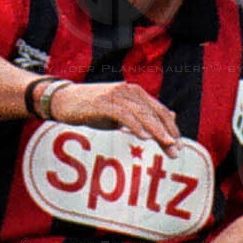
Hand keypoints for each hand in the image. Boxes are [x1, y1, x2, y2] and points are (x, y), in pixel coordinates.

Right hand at [50, 80, 180, 155]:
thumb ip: (143, 115)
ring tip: (166, 144)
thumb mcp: (121, 113)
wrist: (65, 101)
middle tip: (175, 150)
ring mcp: (116, 95)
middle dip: (166, 132)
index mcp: (135, 93)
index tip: (178, 146)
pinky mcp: (104, 102)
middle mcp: (128, 91)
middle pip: (153, 112)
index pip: (159, 110)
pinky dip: (135, 125)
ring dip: (156, 130)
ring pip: (142, 113)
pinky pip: (124, 115)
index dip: (170, 127)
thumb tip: (171, 116)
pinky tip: (144, 137)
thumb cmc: (93, 108)